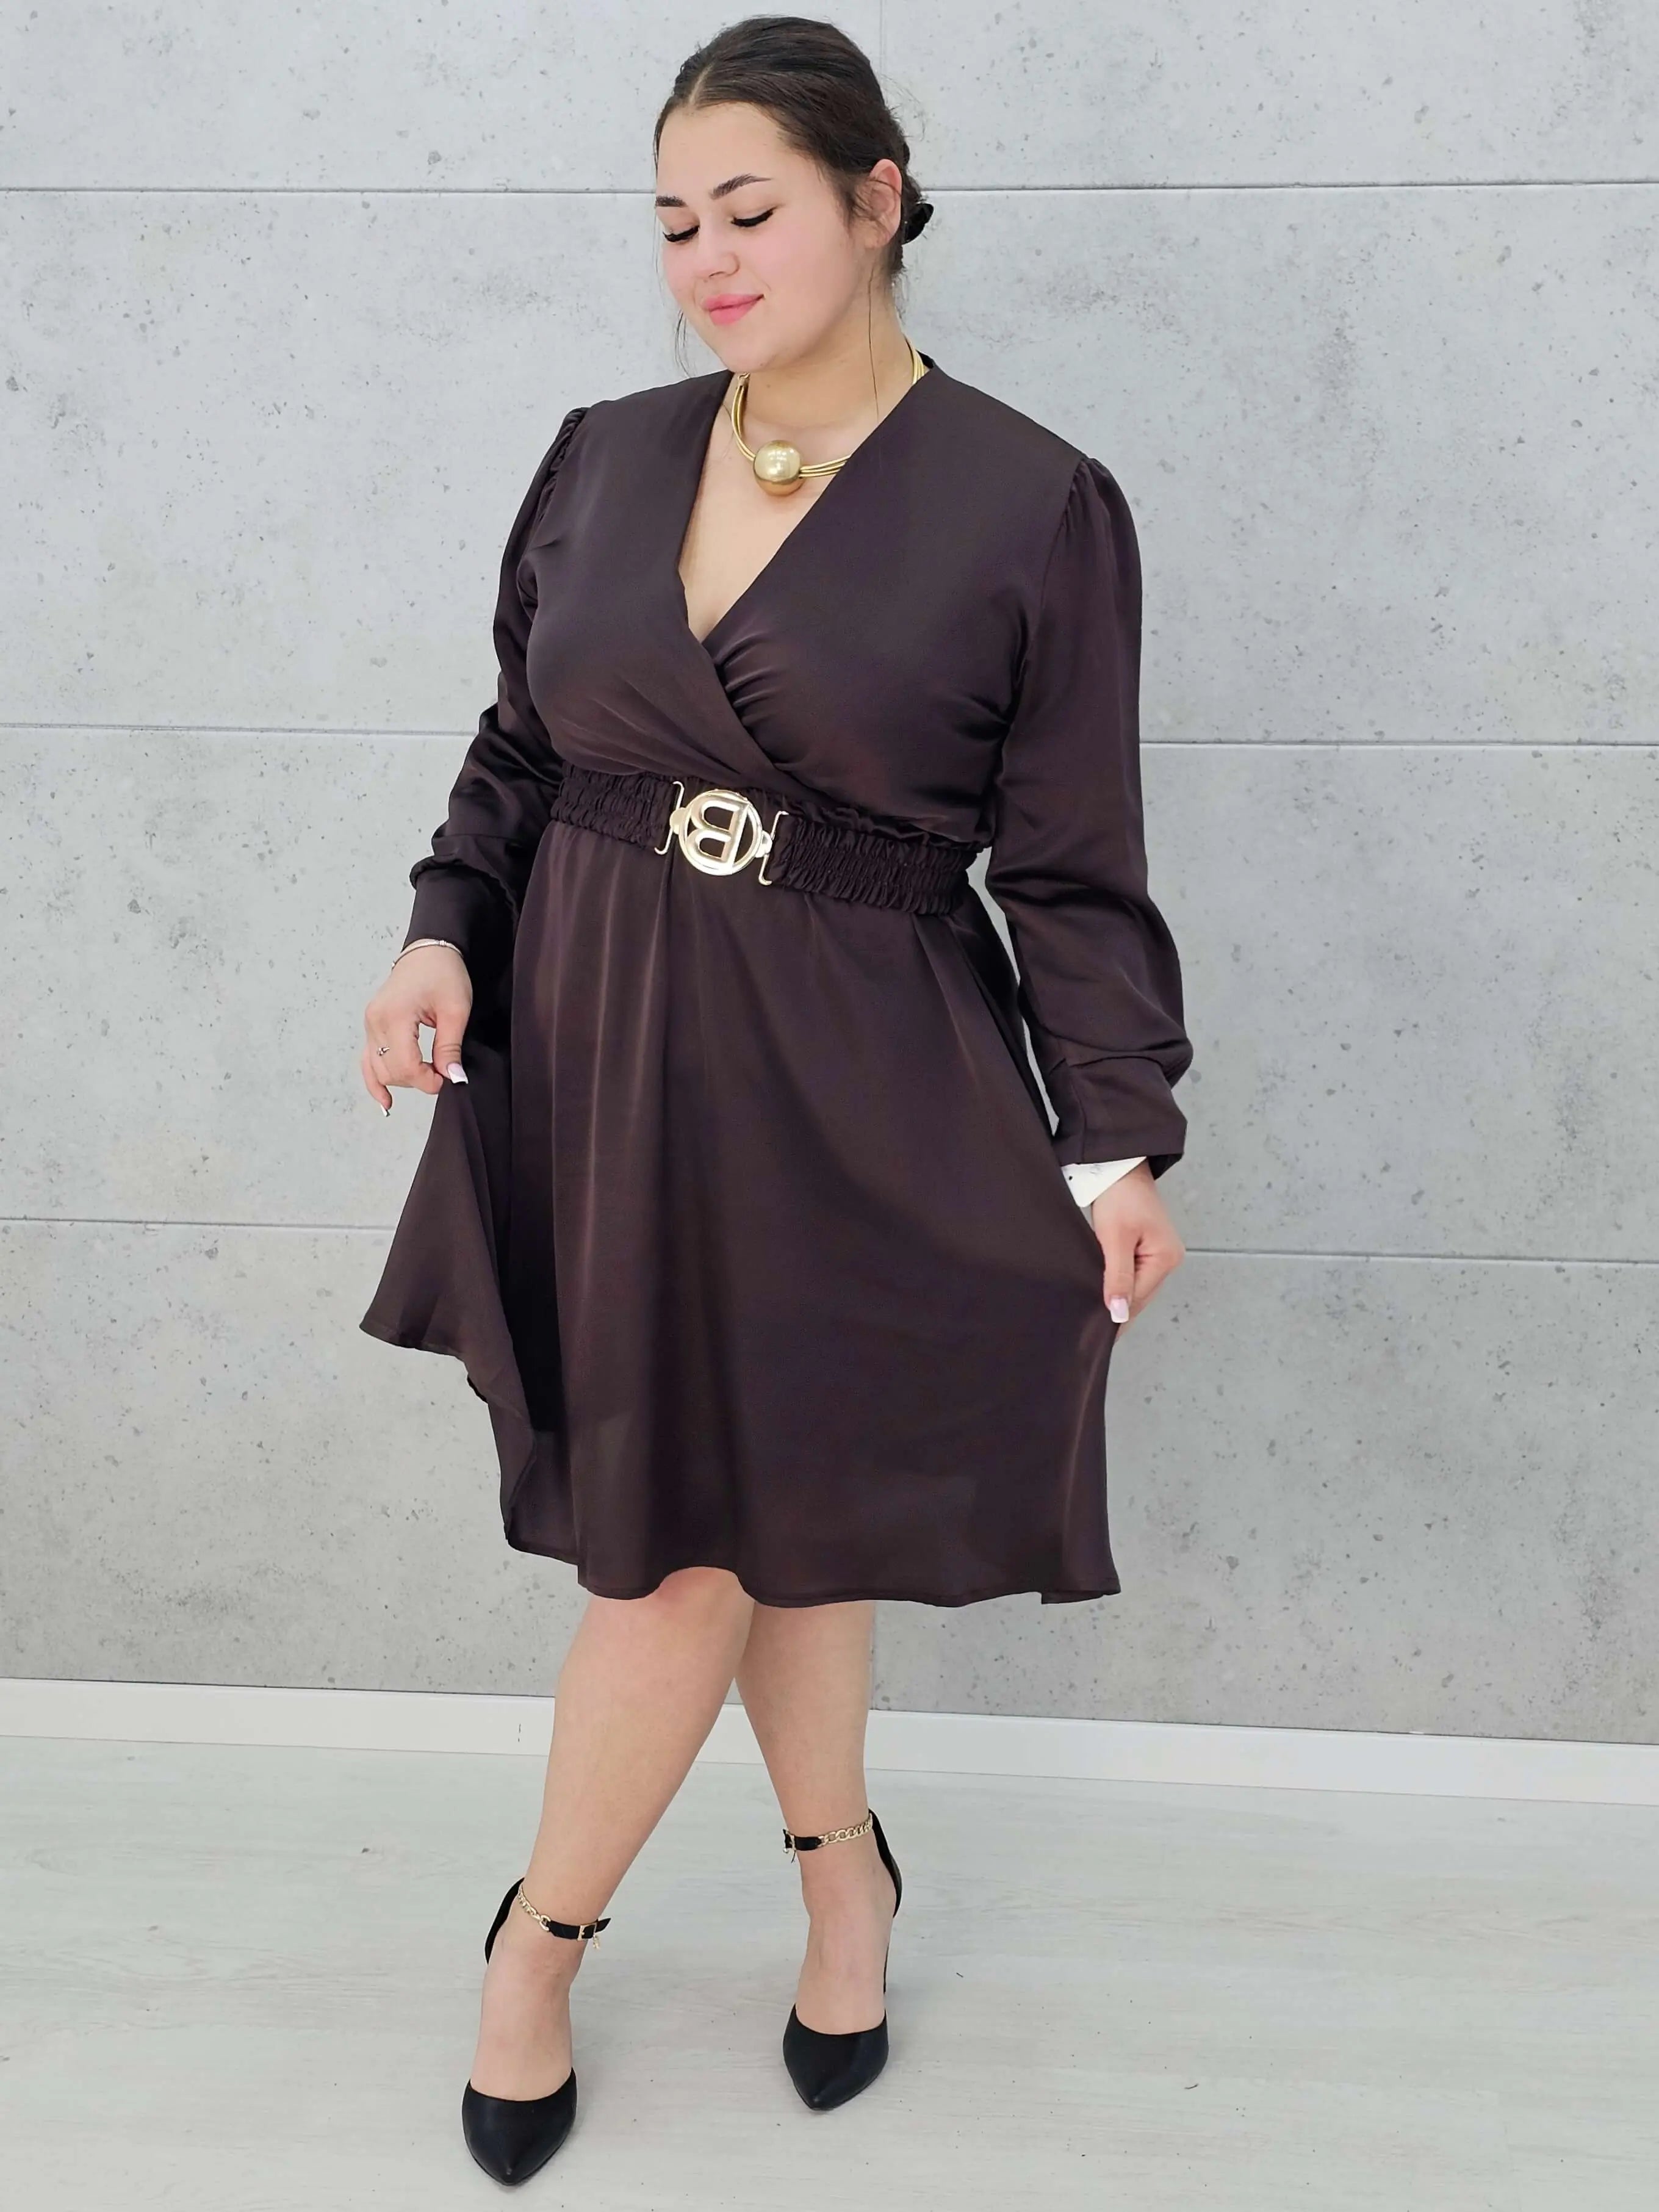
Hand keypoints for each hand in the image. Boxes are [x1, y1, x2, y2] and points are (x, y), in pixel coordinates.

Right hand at [361, 944, 472, 1112]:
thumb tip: (452, 1077)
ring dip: (403, 1079)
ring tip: (427, 1074)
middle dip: (417, 1080)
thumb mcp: (455, 1010)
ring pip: (378, 1069)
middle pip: (391, 1071)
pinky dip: (376, 1080)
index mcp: (395, 1015)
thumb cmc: (443, 973)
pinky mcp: (371, 1026)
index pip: (405, 1065)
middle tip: (443, 1071)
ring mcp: (370, 1023)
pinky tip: (386, 1100)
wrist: (428, 951)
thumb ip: (450, 1047)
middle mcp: (375, 1020)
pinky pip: (368, 1060)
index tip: (446, 1078)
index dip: (427, 1080)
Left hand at [1086, 1161, 1184, 1328]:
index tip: (1095, 1335)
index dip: (1116, 1316)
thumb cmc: (1119, 1196)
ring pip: (1135, 1287)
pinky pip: (1133, 1275)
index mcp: (1166, 1258)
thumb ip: (1118, 1277)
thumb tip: (1119, 1313)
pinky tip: (1104, 1293)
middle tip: (1089, 1331)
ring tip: (1092, 1316)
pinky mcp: (1147, 1248)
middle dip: (1117, 1310)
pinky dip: (1119, 1284)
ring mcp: (1160, 1254)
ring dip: (1117, 1297)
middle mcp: (1168, 1259)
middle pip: (1139, 1296)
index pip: (1137, 1299)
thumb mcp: (1115, 1238)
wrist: (1117, 1166)